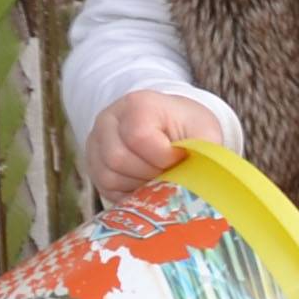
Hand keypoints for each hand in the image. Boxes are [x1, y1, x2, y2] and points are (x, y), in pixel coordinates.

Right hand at [86, 89, 225, 201]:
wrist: (170, 125)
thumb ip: (205, 149)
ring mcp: (95, 142)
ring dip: (138, 185)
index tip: (180, 157)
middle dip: (149, 174)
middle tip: (170, 172)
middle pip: (118, 159)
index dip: (163, 156)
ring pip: (108, 177)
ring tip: (159, 178)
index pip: (138, 137)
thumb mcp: (204, 130)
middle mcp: (108, 120)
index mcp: (137, 104)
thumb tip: (205, 180)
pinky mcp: (93, 164)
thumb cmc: (187, 127)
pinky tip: (146, 185)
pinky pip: (105, 188)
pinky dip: (128, 193)